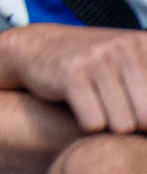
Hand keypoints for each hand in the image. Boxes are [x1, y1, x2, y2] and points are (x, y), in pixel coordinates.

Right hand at [9, 22, 146, 131]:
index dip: (146, 120)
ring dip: (109, 125)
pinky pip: (93, 122)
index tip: (135, 113)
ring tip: (99, 106)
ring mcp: (99, 58)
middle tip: (116, 109)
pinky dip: (87, 124)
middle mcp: (127, 47)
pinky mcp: (71, 73)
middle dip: (133, 124)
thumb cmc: (94, 64)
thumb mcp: (133, 64)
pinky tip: (80, 106)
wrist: (37, 47)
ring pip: (122, 125)